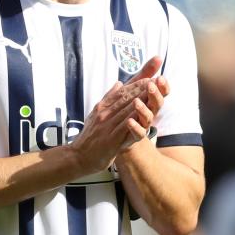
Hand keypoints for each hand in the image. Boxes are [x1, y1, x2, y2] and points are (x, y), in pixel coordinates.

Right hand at [70, 56, 167, 172]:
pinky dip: (134, 118)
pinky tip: (143, 113)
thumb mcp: (95, 114)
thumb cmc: (89, 137)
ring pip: (126, 110)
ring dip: (141, 100)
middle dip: (141, 88)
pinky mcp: (111, 139)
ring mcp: (107, 125)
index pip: (121, 92)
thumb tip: (118, 84)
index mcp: (102, 107)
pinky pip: (124, 126)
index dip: (136, 85)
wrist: (78, 156)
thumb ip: (108, 99)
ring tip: (153, 92)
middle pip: (125, 98)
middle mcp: (104, 113)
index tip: (149, 77)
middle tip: (156, 80)